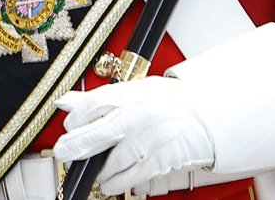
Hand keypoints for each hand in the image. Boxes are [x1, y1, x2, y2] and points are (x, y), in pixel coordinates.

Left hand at [53, 79, 213, 196]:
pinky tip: (110, 182)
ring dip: (101, 170)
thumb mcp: (137, 92)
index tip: (68, 124)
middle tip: (64, 152)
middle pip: (104, 130)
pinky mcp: (164, 158)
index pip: (101, 100)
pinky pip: (134, 174)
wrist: (211, 116)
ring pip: (117, 158)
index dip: (80, 114)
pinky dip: (117, 181)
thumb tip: (64, 102)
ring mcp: (154, 136)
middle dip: (79, 143)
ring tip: (97, 172)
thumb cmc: (171, 103)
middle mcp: (144, 112)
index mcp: (136, 92)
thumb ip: (99, 99)